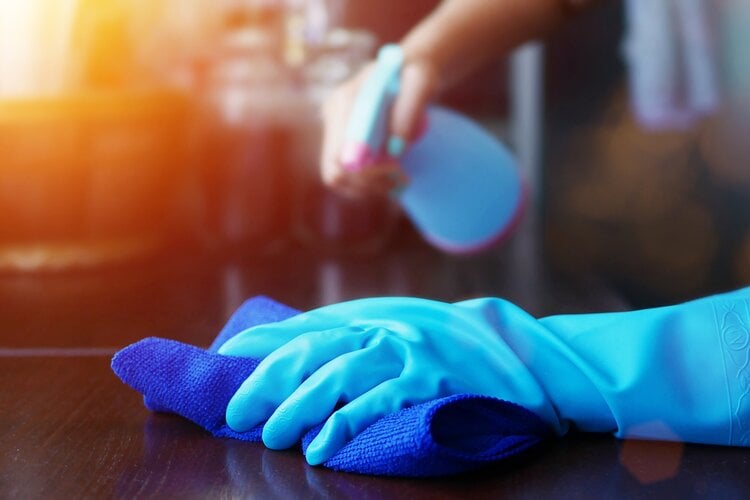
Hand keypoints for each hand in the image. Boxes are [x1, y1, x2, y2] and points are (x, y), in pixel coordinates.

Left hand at [217, 297, 563, 464]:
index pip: (306, 328)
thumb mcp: (403, 333)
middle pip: (312, 351)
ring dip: (297, 407)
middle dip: (268, 380)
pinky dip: (343, 426)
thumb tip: (306, 362)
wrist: (516, 351)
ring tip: (270, 435)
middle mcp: (384, 329)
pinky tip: (320, 448)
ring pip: (337, 375)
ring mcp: (407, 353)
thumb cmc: (450, 347)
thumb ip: (360, 342)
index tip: (227, 355)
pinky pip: (377, 404)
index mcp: (374, 318)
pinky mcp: (430, 382)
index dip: (264, 341)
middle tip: (238, 411)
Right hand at [320, 56, 438, 198]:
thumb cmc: (416, 74)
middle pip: (335, 171)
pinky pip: (347, 178)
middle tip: (402, 178)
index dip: (365, 171)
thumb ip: (409, 111)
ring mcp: (335, 132)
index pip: (339, 153)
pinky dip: (369, 186)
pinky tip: (393, 177)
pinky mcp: (342, 144)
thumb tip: (395, 150)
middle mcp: (334, 117)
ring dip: (371, 188)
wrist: (408, 72)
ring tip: (402, 179)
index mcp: (346, 99)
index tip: (396, 166)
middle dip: (369, 183)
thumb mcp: (420, 84)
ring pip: (339, 180)